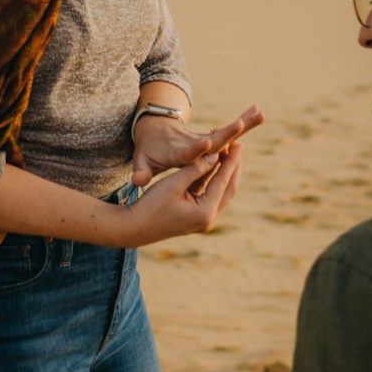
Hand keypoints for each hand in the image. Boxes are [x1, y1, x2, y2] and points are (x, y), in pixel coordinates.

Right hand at [111, 138, 244, 247]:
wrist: (133, 228)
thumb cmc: (151, 205)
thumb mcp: (174, 183)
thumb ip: (196, 169)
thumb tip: (215, 156)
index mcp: (205, 212)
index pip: (223, 181)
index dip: (231, 160)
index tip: (238, 143)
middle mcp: (208, 219)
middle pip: (227, 188)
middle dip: (232, 166)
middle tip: (238, 146)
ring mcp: (202, 220)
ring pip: (220, 192)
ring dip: (223, 173)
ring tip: (228, 153)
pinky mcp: (195, 218)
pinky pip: (208, 195)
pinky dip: (211, 180)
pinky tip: (213, 165)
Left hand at [131, 103, 264, 188]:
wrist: (155, 128)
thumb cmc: (149, 150)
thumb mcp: (142, 160)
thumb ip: (141, 170)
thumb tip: (136, 180)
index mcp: (179, 151)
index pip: (189, 152)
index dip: (197, 149)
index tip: (206, 143)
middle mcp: (195, 143)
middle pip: (214, 138)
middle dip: (228, 132)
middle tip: (242, 123)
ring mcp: (205, 138)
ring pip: (226, 133)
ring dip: (243, 123)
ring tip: (260, 112)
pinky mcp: (213, 137)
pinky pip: (231, 132)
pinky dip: (245, 122)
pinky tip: (259, 113)